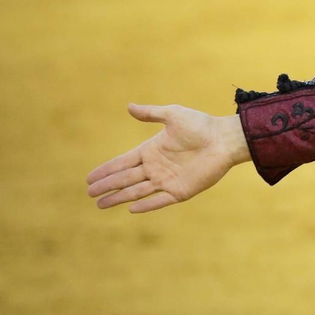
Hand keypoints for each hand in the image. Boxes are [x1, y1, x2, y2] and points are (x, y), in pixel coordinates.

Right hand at [86, 104, 249, 213]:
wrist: (226, 139)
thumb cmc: (202, 125)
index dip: (106, 170)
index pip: (122, 162)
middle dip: (107, 186)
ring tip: (100, 204)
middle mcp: (156, 167)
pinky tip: (131, 209)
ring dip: (119, 198)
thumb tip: (128, 106)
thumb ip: (151, 113)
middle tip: (90, 193)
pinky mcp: (181, 190)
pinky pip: (160, 200)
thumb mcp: (174, 115)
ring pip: (137, 191)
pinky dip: (146, 205)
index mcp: (151, 150)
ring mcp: (167, 180)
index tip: (89, 178)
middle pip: (125, 179)